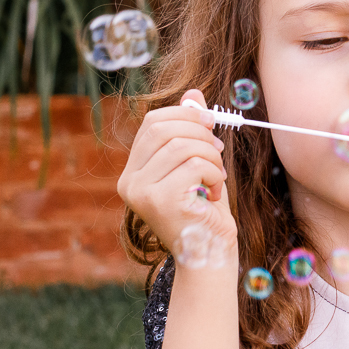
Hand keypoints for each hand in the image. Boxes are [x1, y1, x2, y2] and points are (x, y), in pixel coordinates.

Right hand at [117, 89, 236, 269]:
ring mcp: (141, 192)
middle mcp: (129, 182)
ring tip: (218, 176)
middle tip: (219, 148)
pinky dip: (214, 174)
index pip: (152, 123)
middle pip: (164, 129)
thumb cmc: (204, 212)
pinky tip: (213, 193)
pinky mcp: (159, 201)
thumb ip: (192, 133)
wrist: (210, 254)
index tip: (210, 123)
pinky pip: (194, 165)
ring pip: (182, 146)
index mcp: (133, 172)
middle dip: (200, 131)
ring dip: (211, 156)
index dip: (184, 115)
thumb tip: (193, 94)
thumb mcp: (198, 165)